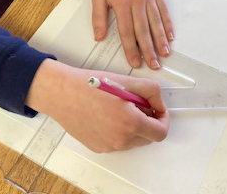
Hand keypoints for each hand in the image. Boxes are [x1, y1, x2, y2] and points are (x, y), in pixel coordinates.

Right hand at [26, 59, 169, 152]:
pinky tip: (106, 113)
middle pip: (148, 137)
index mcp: (131, 123)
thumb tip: (159, 103)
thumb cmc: (90, 85)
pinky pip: (117, 142)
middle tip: (136, 102)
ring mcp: (109, 146)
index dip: (163, 119)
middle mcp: (121, 139)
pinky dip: (118, 129)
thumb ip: (150, 91)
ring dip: (132, 125)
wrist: (63, 93)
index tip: (158, 111)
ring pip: (132, 140)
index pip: (160, 132)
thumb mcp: (126, 81)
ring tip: (117, 106)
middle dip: (147, 120)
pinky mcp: (98, 147)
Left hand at [92, 0, 173, 69]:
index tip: (135, 62)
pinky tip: (170, 37)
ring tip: (164, 54)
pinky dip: (167, 25)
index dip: (131, 48)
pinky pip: (164, 10)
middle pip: (144, 29)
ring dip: (161, 40)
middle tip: (154, 65)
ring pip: (156, 22)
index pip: (127, 30)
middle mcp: (137, 0)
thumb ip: (98, 17)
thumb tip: (98, 37)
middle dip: (149, 49)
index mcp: (121, 2)